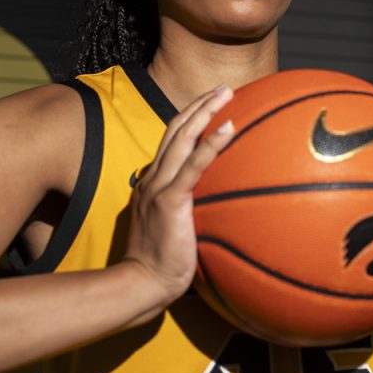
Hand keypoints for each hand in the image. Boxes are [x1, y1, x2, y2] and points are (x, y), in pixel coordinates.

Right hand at [122, 85, 235, 313]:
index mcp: (153, 182)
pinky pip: (194, 164)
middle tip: (224, 89)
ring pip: (182, 137)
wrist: (142, 283)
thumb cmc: (161, 265)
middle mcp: (153, 177)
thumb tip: (219, 213)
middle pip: (176, 129)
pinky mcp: (170, 200)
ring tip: (227, 93)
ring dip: (205, 110)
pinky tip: (230, 126)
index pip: (171, 141)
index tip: (211, 104)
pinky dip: (212, 143)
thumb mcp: (174, 230)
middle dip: (200, 104)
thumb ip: (189, 214)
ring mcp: (159, 187)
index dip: (190, 118)